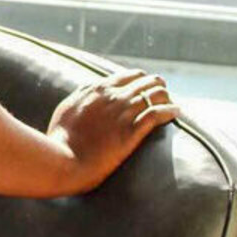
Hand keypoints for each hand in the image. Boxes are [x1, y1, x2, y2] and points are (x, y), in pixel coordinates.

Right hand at [46, 68, 181, 193]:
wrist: (63, 160)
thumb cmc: (60, 139)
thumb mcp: (66, 109)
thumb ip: (80, 97)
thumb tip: (88, 90)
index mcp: (96, 90)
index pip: (128, 76)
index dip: (140, 81)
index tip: (146, 88)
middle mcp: (112, 97)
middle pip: (145, 82)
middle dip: (156, 86)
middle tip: (163, 94)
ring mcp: (123, 113)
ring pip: (155, 94)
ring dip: (166, 97)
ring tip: (171, 103)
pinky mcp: (131, 132)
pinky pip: (157, 114)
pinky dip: (169, 111)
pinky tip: (176, 112)